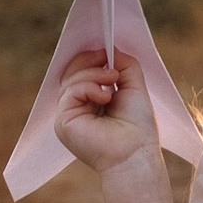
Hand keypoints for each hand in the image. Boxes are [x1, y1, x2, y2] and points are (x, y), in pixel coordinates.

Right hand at [54, 46, 163, 172]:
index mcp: (90, 101)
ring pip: (71, 79)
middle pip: (72, 71)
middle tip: (110, 62)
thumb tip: (111, 47)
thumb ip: (124, 65)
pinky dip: (89, 87)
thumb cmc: (138, 127)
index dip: (91, 58)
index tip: (107, 51)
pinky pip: (71, 91)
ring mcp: (68, 114)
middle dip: (90, 61)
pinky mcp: (64, 120)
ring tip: (113, 81)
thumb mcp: (134, 87)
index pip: (81, 72)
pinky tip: (106, 96)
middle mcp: (76, 107)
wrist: (135, 154)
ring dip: (94, 74)